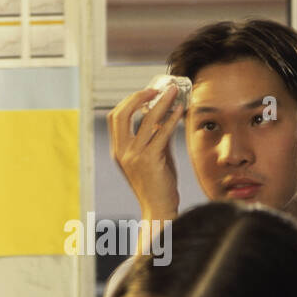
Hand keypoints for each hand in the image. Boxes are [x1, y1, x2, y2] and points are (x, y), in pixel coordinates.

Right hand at [107, 85, 182, 220]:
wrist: (158, 208)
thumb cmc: (158, 184)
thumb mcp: (153, 156)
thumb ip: (155, 137)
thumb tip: (166, 115)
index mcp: (118, 150)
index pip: (115, 118)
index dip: (129, 101)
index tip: (147, 93)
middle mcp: (121, 152)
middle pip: (120, 114)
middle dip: (138, 97)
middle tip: (156, 89)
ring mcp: (133, 156)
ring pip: (144, 120)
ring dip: (160, 102)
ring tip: (173, 91)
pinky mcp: (149, 160)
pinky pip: (160, 133)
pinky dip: (171, 118)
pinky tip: (180, 110)